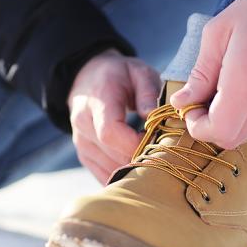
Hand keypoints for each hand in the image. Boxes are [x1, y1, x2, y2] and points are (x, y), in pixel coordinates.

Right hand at [68, 49, 160, 182]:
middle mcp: (84, 123)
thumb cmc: (119, 75)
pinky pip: (104, 174)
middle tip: (165, 154)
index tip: (160, 142)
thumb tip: (152, 116)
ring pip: (109, 169)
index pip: (111, 133)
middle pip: (113, 155)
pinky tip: (139, 167)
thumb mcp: (138, 72)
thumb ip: (148, 91)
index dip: (136, 144)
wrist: (88, 78)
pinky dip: (124, 175)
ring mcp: (81, 141)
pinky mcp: (84, 154)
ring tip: (154, 158)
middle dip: (142, 159)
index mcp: (98, 101)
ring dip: (134, 169)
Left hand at [170, 0, 246, 148]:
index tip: (188, 106)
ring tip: (216, 94)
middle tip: (198, 102)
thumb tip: (181, 102)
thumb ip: (200, 74)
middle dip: (208, 128)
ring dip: (226, 124)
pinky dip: (243, 116)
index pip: (219, 130)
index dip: (197, 127)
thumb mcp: (217, 33)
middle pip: (232, 139)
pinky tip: (236, 91)